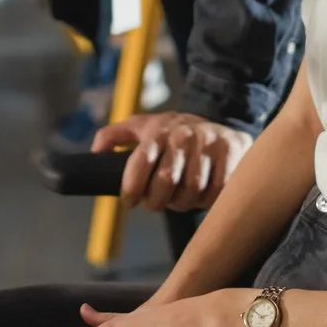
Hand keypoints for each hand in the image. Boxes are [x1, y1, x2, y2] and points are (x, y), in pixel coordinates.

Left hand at [93, 112, 253, 212]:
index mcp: (158, 131)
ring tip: (179, 199)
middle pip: (166, 183)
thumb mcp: (141, 127)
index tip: (129, 201)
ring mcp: (209, 142)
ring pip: (192, 190)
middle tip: (155, 204)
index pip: (140, 161)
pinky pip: (217, 189)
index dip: (131, 187)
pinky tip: (201, 195)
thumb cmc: (172, 133)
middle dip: (157, 202)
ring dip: (183, 203)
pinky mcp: (231, 150)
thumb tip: (95, 153)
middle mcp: (183, 134)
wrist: (218, 122)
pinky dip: (207, 200)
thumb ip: (113, 136)